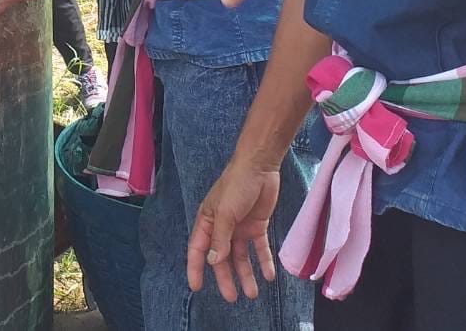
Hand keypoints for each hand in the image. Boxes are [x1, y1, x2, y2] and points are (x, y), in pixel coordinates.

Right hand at [187, 156, 281, 301]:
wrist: (259, 166)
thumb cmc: (236, 185)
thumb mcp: (225, 212)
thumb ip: (220, 238)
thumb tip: (214, 261)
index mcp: (207, 221)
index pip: (198, 249)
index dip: (196, 268)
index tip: (196, 287)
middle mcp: (222, 227)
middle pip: (222, 258)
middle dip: (225, 278)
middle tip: (232, 298)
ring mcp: (240, 227)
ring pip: (241, 257)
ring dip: (246, 274)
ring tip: (252, 294)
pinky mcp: (257, 225)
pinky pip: (259, 248)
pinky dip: (263, 262)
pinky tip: (269, 276)